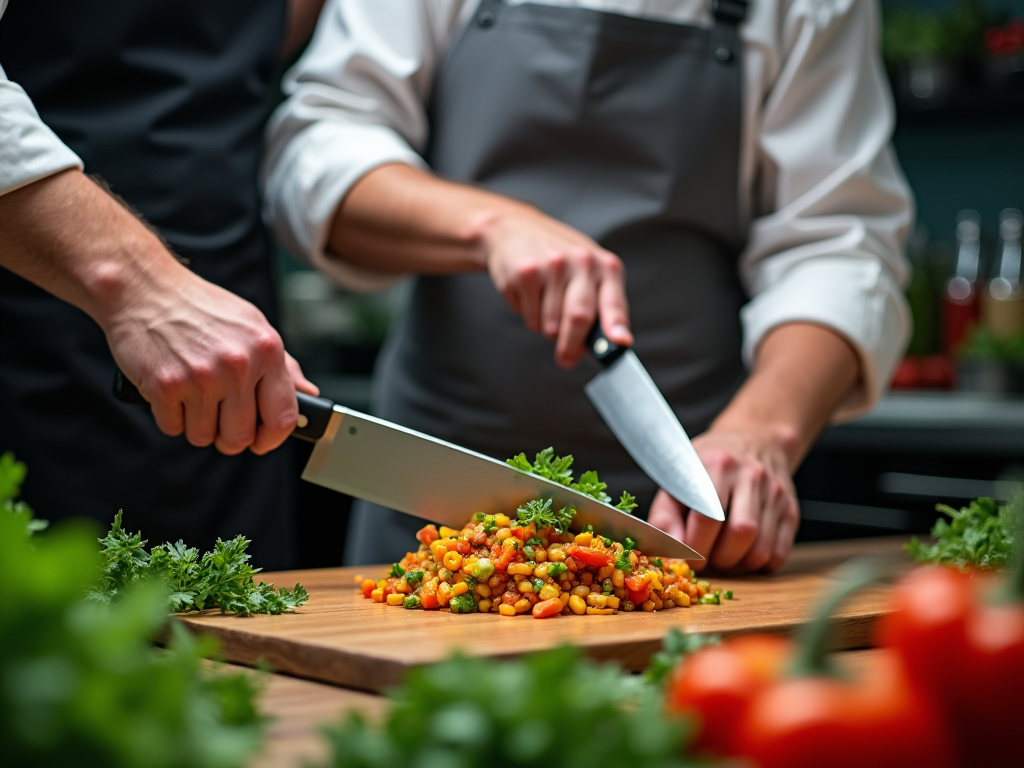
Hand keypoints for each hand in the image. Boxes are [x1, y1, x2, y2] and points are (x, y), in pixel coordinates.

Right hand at [0, 170, 318, 456]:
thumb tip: (308, 393)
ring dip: (196, 424)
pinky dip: (170, 416)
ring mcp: (201, 377)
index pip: (283, 417)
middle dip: (227, 436)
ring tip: (192, 394)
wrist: (143, 287)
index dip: (272, 439)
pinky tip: (171, 389)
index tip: (262, 441)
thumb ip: (283, 365)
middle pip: (240, 437)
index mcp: (266, 350)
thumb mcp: (252, 326)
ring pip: (203, 437)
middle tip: (217, 417)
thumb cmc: (199, 308)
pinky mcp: (165, 386)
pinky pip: (173, 428)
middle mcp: (238, 365)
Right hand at [482, 203, 632, 367]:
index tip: (620, 343)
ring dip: (547, 329)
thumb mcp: (588, 276)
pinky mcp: (526, 272)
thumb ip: (600, 310)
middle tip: (566, 359)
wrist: (514, 230)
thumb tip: (608, 347)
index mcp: (606, 267)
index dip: (616, 327)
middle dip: (572, 345)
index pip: (614, 303)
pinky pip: (529, 317)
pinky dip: (528, 316)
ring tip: (544, 306)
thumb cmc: (559, 261)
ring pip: (551, 325)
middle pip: (579, 317)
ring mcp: (553, 265)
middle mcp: (583, 262)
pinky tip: (528, 295)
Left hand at [648, 428, 799, 572]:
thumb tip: (673, 556)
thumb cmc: (706, 466)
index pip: (707, 518)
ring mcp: (776, 493)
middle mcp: (751, 476)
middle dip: (718, 558)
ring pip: (761, 549)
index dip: (694, 548)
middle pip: (741, 534)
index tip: (686, 557)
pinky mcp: (790, 510)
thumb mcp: (676, 478)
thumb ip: (665, 516)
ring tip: (722, 557)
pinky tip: (742, 554)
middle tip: (705, 558)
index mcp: (717, 464)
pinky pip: (778, 555)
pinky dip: (757, 565)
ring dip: (738, 565)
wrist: (754, 439)